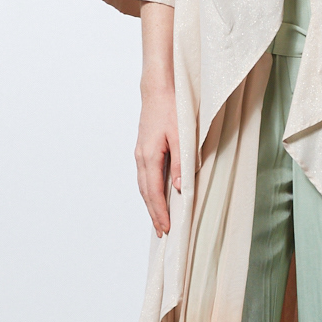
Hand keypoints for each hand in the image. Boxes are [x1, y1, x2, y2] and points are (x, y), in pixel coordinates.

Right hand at [136, 2, 178, 236]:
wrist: (158, 88)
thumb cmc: (172, 109)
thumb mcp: (182, 136)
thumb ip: (181, 163)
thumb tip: (178, 189)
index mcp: (149, 156)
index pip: (153, 192)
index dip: (160, 212)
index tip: (166, 228)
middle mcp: (141, 157)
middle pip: (146, 193)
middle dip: (154, 214)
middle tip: (162, 233)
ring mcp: (140, 153)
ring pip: (144, 186)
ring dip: (151, 204)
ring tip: (159, 220)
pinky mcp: (143, 149)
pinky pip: (145, 176)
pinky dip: (150, 191)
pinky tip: (157, 196)